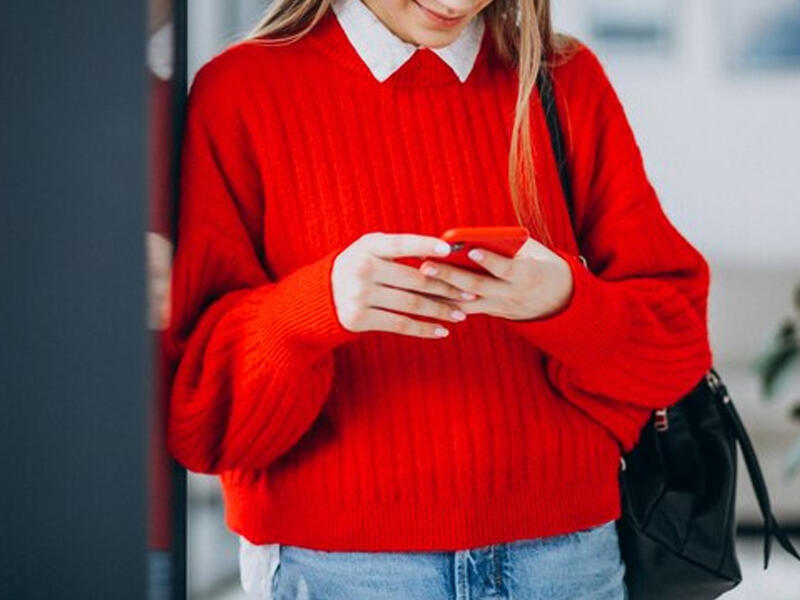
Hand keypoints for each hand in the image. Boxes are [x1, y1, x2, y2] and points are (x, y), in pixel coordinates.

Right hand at [331, 232, 476, 338]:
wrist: (321, 295)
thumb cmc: (360, 266)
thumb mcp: (371, 249)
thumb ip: (400, 248)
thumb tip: (446, 255)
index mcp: (368, 246)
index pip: (401, 244)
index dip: (425, 246)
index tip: (450, 251)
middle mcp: (362, 269)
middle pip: (414, 279)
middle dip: (447, 288)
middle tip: (470, 293)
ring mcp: (359, 295)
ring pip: (411, 304)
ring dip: (440, 310)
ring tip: (461, 314)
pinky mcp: (359, 319)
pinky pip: (399, 325)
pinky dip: (423, 329)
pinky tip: (442, 330)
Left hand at [418, 237, 573, 320]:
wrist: (560, 300)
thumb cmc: (542, 265)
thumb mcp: (534, 251)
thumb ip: (509, 245)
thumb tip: (475, 236)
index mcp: (526, 274)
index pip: (505, 267)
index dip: (488, 260)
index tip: (470, 250)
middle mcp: (511, 293)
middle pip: (477, 285)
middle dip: (450, 276)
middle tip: (427, 265)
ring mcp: (500, 307)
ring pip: (467, 301)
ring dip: (441, 291)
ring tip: (421, 280)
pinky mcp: (492, 313)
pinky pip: (466, 310)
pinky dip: (447, 304)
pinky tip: (425, 298)